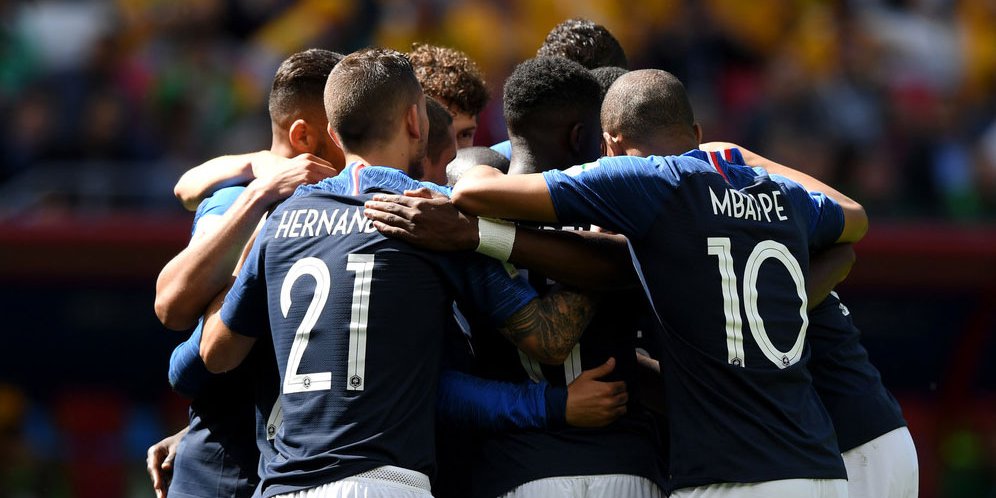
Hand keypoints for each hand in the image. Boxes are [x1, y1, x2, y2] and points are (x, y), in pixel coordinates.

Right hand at [146, 427, 187, 497]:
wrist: (184, 439)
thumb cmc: (180, 441)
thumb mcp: (177, 447)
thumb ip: (171, 457)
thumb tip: (164, 468)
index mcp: (154, 451)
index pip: (153, 466)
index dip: (156, 477)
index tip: (157, 486)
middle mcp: (153, 460)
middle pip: (155, 475)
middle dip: (158, 486)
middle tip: (161, 496)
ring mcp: (156, 465)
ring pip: (158, 479)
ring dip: (161, 489)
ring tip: (163, 497)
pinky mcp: (161, 470)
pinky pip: (163, 479)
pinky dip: (165, 487)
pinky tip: (166, 495)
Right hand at [250, 153, 338, 202]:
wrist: (268, 186)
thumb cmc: (283, 179)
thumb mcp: (296, 167)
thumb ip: (309, 168)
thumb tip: (327, 177)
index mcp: (308, 158)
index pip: (330, 167)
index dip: (330, 177)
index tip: (329, 186)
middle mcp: (309, 162)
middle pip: (333, 173)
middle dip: (333, 182)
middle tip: (330, 192)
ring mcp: (308, 171)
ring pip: (330, 181)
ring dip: (330, 189)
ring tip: (326, 196)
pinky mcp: (306, 181)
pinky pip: (322, 187)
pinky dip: (323, 192)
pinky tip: (319, 198)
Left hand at [363, 187, 479, 250]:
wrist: (465, 231)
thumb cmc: (454, 213)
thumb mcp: (440, 197)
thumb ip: (422, 192)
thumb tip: (406, 191)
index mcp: (420, 202)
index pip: (396, 199)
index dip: (383, 199)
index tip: (374, 198)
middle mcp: (414, 213)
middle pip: (390, 209)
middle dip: (376, 207)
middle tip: (365, 206)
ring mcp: (414, 226)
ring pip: (390, 220)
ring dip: (377, 216)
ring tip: (367, 214)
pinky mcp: (416, 238)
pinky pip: (396, 233)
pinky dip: (385, 229)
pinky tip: (376, 226)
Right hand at [565, 357, 627, 427]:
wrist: (564, 407)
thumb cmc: (574, 392)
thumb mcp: (587, 376)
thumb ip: (602, 369)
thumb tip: (612, 361)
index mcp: (607, 389)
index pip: (623, 386)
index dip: (620, 384)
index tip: (617, 384)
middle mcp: (609, 402)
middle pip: (625, 397)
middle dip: (621, 393)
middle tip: (615, 392)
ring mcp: (607, 413)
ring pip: (623, 408)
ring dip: (620, 404)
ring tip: (613, 401)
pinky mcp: (604, 422)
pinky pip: (616, 417)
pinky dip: (615, 413)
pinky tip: (608, 409)